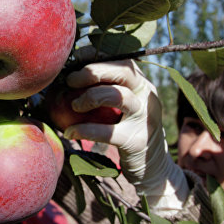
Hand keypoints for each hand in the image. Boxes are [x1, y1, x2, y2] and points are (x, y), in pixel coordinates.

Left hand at [63, 58, 188, 214]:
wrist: (153, 168)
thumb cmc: (128, 132)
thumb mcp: (123, 108)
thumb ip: (107, 90)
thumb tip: (70, 75)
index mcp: (142, 84)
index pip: (122, 60)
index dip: (97, 56)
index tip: (75, 58)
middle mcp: (147, 96)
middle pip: (123, 71)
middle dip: (93, 71)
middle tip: (70, 80)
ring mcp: (145, 118)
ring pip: (118, 96)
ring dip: (91, 96)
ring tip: (73, 105)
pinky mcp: (137, 141)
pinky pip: (108, 131)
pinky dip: (86, 130)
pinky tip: (70, 132)